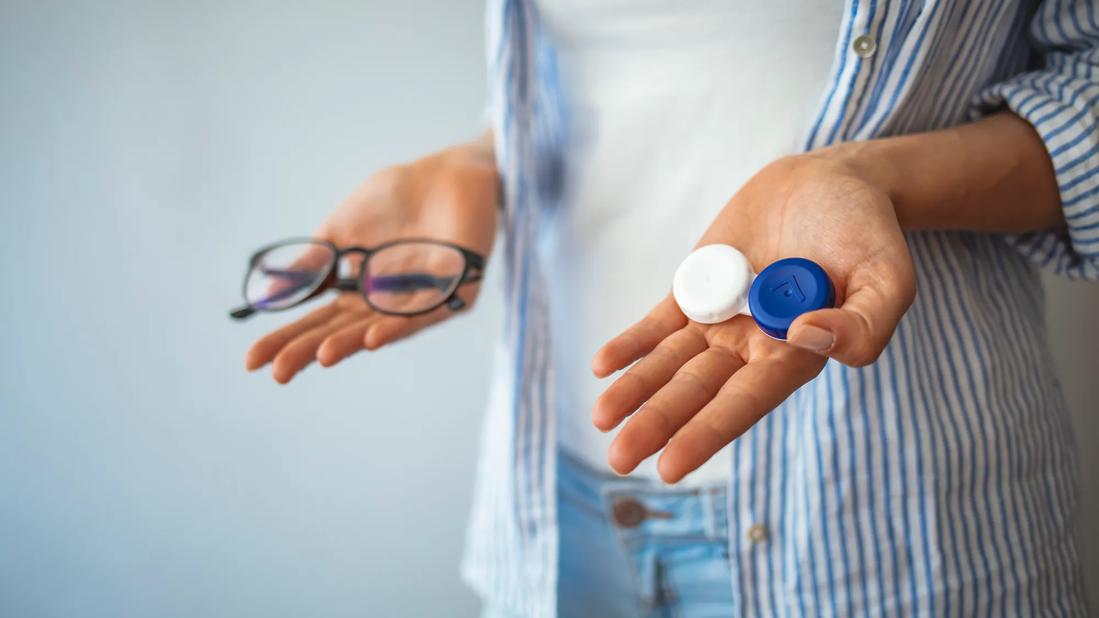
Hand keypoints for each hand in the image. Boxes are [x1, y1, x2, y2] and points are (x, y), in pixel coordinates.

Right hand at [245, 134, 498, 382]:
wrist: (446, 173)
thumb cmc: (395, 199)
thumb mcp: (340, 231)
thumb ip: (311, 264)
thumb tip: (268, 296)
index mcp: (359, 293)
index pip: (318, 322)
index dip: (286, 339)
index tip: (250, 360)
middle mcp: (387, 305)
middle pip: (342, 333)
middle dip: (308, 351)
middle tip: (277, 372)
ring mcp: (421, 303)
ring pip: (380, 329)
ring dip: (349, 343)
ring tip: (320, 356)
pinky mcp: (455, 293)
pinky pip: (423, 313)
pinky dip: (396, 324)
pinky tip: (372, 335)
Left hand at [590, 151, 915, 482]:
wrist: (832, 183)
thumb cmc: (867, 234)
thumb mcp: (888, 278)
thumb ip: (864, 323)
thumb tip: (806, 338)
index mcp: (794, 356)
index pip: (744, 402)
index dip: (707, 432)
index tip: (672, 466)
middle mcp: (751, 345)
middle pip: (696, 392)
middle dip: (658, 424)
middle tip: (620, 460)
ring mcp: (719, 318)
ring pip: (670, 363)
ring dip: (635, 390)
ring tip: (601, 419)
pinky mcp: (697, 287)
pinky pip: (658, 322)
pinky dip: (632, 343)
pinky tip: (602, 365)